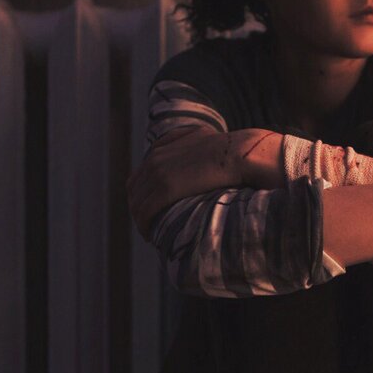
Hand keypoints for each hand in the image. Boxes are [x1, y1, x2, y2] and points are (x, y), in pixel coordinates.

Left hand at [127, 125, 241, 240]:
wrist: (238, 152)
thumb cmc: (229, 150)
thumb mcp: (202, 136)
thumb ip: (187, 140)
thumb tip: (191, 148)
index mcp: (161, 149)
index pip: (139, 176)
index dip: (141, 195)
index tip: (150, 209)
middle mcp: (155, 159)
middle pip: (134, 190)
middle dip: (138, 209)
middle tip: (148, 225)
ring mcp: (159, 173)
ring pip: (137, 203)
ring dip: (140, 220)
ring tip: (149, 234)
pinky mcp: (166, 188)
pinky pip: (145, 211)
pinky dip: (143, 225)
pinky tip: (149, 236)